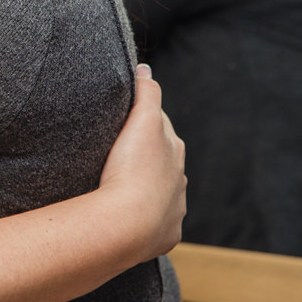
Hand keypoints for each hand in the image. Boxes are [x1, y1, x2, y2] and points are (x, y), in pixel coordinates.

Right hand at [99, 64, 186, 260]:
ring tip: (124, 188)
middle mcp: (179, 179)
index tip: (127, 121)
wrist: (129, 222)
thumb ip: (147, 92)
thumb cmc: (133, 168)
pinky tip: (129, 217)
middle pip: (164, 161)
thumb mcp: (141, 120)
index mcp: (174, 149)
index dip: (144, 121)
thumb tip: (147, 67)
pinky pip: (156, 223)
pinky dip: (146, 218)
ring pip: (162, 193)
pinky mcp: (164, 235)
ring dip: (148, 189)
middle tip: (121, 154)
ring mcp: (173, 209)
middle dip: (148, 156)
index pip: (161, 126)